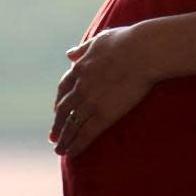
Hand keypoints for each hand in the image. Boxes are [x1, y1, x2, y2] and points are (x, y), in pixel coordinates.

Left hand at [50, 25, 156, 156]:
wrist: (142, 51)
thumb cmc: (126, 41)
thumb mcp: (99, 41)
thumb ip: (83, 50)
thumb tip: (68, 54)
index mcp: (79, 69)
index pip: (63, 89)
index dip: (59, 102)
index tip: (56, 111)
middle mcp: (80, 87)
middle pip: (63, 111)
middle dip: (57, 125)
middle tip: (53, 137)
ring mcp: (90, 102)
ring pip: (71, 125)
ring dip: (64, 139)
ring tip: (59, 150)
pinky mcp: (103, 114)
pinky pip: (85, 134)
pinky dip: (76, 145)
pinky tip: (72, 154)